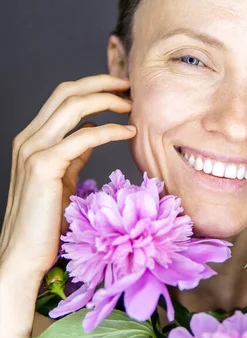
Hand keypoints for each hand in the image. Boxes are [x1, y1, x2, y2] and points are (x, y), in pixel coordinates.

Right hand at [0, 74, 135, 289]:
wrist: (23, 254)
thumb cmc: (46, 221)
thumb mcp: (62, 177)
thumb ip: (74, 152)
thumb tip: (92, 130)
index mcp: (32, 138)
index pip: (62, 97)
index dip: (92, 86)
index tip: (120, 89)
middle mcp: (28, 138)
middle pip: (66, 92)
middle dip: (101, 83)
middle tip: (129, 85)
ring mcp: (33, 150)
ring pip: (73, 106)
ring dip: (106, 99)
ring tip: (131, 104)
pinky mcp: (43, 165)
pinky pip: (83, 136)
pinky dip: (109, 130)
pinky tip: (128, 131)